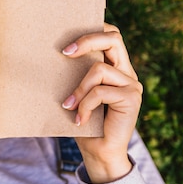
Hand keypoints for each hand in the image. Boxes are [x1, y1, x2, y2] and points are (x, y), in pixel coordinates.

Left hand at [62, 24, 142, 183]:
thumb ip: (76, 74)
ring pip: (99, 69)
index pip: (111, 35)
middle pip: (114, 39)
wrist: (99, 152)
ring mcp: (132, 85)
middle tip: (65, 53)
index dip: (92, 31)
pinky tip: (79, 119)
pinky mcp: (132, 98)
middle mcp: (127, 72)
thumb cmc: (84, 122)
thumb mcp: (77, 93)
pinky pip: (100, 92)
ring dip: (79, 89)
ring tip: (68, 105)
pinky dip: (85, 105)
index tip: (67, 45)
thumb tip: (50, 55)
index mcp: (116, 66)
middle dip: (87, 41)